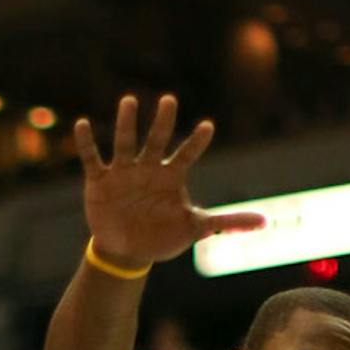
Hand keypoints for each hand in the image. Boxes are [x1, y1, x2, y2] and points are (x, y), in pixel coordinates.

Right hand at [70, 94, 264, 267]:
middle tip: (169, 100)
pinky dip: (87, 143)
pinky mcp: (100, 181)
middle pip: (157, 139)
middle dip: (163, 122)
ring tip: (130, 101)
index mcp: (171, 176)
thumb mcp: (195, 228)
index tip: (207, 127)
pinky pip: (93, 158)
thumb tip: (266, 222)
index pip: (187, 154)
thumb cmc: (162, 235)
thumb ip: (227, 222)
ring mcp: (124, 172)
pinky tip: (83, 125)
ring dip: (127, 124)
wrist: (126, 250)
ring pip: (126, 142)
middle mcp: (148, 167)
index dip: (197, 142)